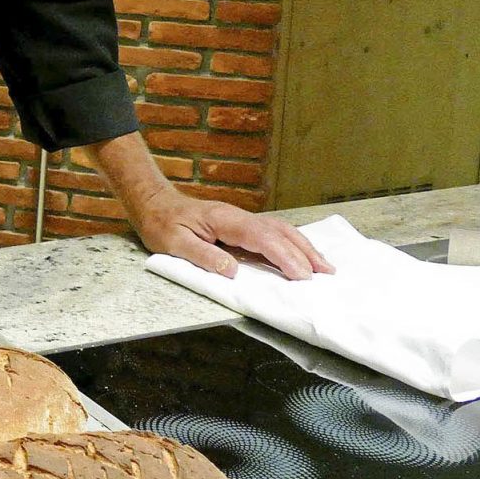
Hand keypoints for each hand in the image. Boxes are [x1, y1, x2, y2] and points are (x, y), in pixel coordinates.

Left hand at [129, 192, 333, 280]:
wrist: (154, 204)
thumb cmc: (162, 224)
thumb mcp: (174, 243)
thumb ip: (202, 256)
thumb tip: (232, 271)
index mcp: (225, 220)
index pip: (262, 238)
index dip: (284, 256)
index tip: (301, 275)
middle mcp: (238, 217)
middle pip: (278, 232)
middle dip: (304, 252)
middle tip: (325, 273)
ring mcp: (241, 220)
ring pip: (280, 230)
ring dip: (303, 247)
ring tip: (324, 266)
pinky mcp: (240, 226)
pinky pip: (272, 233)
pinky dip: (291, 244)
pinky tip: (301, 255)